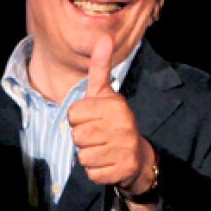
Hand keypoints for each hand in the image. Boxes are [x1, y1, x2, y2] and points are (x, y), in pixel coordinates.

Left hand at [67, 36, 155, 192]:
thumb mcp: (105, 93)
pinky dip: (96, 171)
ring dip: (88, 156)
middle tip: (98, 137)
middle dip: (82, 139)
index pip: (73, 114)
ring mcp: (123, 149)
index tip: (93, 119)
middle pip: (76, 136)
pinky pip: (91, 173)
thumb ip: (100, 68)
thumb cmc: (113, 121)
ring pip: (82, 156)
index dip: (78, 119)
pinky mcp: (122, 170)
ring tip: (103, 149)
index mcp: (115, 105)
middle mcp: (122, 125)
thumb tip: (103, 37)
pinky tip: (108, 163)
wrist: (137, 156)